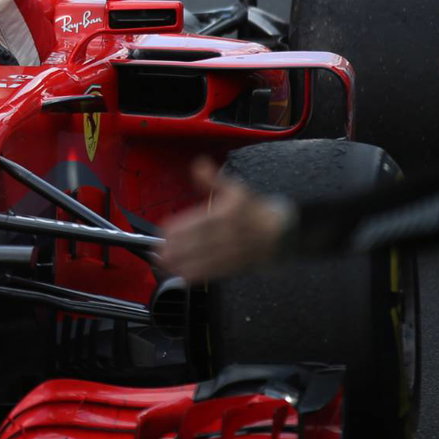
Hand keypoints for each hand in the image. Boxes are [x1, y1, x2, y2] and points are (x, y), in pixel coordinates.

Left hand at [157, 159, 291, 283]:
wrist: (280, 232)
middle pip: (200, 242)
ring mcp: (233, 252)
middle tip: (158, 250)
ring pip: (205, 258)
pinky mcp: (235, 267)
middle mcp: (230, 234)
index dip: (181, 228)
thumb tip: (198, 164)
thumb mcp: (235, 189)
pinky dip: (197, 274)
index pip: (200, 221)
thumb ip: (212, 179)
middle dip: (177, 248)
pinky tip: (182, 274)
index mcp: (228, 214)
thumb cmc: (253, 209)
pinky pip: (214, 272)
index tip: (164, 231)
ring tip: (164, 263)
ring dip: (182, 262)